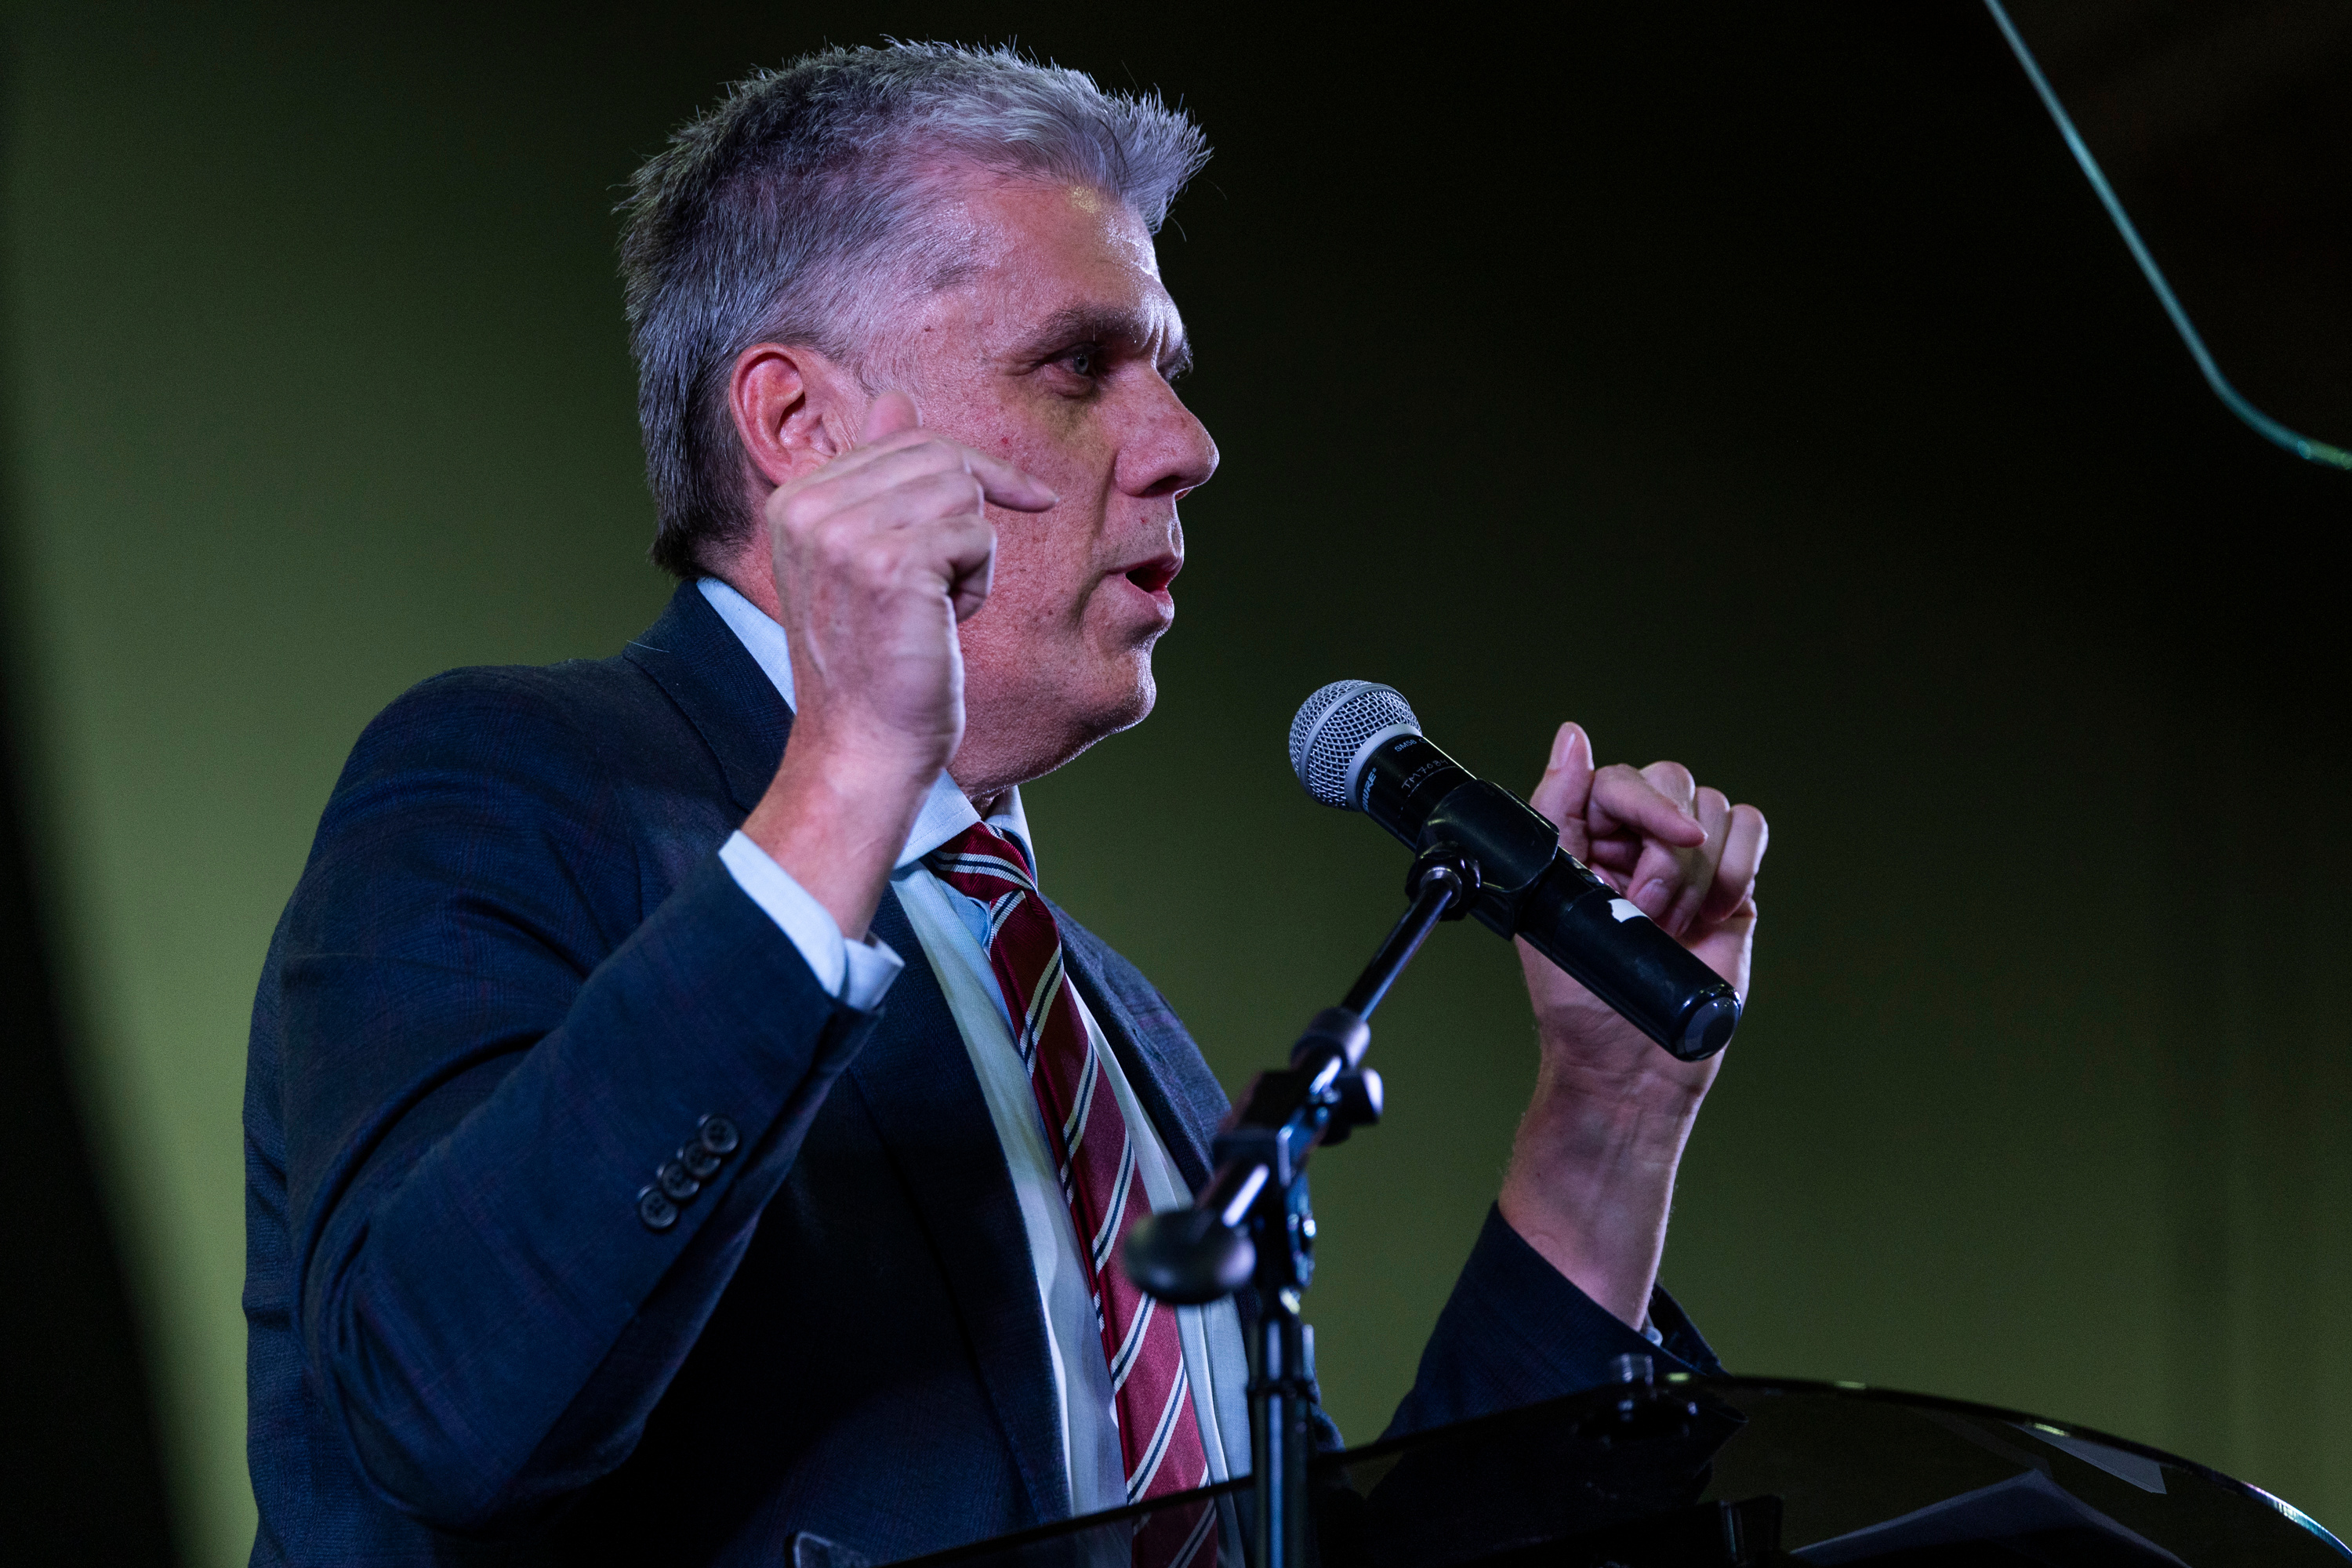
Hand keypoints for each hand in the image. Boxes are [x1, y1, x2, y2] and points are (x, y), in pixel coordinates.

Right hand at [742, 392, 1054, 937]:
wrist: (864, 745)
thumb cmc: (877, 661)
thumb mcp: (869, 557)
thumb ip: (879, 476)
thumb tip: (894, 397)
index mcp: (796, 498)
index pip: (905, 437)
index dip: (972, 468)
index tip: (1024, 496)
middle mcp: (808, 506)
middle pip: (939, 456)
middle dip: (971, 513)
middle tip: (952, 586)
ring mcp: (844, 533)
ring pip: (963, 492)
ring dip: (972, 554)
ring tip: (936, 608)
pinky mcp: (891, 564)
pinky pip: (976, 534)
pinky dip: (978, 582)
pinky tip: (945, 622)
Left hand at [1518, 722, 1765, 1092]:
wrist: (1630, 1064)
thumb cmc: (1579, 996)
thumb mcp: (1549, 896)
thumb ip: (1558, 809)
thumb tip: (1572, 737)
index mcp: (1583, 837)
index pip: (1620, 779)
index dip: (1647, 803)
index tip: (1670, 841)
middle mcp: (1635, 842)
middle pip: (1674, 784)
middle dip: (1668, 855)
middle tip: (1648, 912)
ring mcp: (1686, 862)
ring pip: (1716, 810)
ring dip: (1698, 874)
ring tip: (1672, 927)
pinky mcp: (1730, 886)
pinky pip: (1750, 831)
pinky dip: (1738, 867)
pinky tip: (1712, 916)